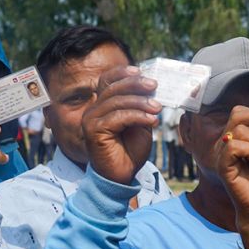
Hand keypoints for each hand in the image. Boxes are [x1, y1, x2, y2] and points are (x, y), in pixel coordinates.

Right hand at [81, 66, 160, 183]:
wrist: (122, 177)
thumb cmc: (131, 151)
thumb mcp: (140, 124)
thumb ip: (142, 107)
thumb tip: (152, 88)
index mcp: (102, 105)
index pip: (107, 81)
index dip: (122, 73)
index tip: (141, 71)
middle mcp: (93, 110)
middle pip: (113, 88)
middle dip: (135, 84)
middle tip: (154, 86)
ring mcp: (91, 119)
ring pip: (117, 102)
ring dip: (140, 103)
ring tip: (158, 108)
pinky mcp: (93, 130)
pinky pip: (118, 117)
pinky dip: (138, 116)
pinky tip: (153, 121)